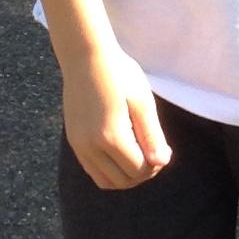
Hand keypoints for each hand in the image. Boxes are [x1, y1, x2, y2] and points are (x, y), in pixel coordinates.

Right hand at [63, 49, 171, 190]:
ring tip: (138, 154)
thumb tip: (162, 163)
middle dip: (143, 173)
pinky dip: (109, 170)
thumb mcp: (143, 103)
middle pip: (123, 181)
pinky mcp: (74, 141)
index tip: (163, 149)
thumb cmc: (120, 75)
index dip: (156, 165)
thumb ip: (152, 136)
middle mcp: (90, 146)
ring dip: (126, 176)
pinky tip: (122, 152)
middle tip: (153, 153)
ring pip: (106, 181)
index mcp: (111, 136)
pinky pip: (92, 170)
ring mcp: (79, 145)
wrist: (86, 57)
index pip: (139, 170)